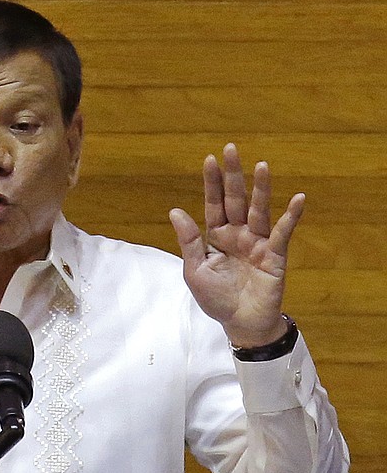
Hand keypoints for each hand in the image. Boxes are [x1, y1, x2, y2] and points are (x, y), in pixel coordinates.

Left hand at [168, 143, 303, 347]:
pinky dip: (290, 216)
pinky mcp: (275, 255)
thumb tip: (175, 210)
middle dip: (233, 175)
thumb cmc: (216, 299)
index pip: (213, 204)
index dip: (212, 183)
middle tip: (231, 149)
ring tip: (262, 165)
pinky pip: (282, 233)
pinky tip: (298, 198)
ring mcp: (257, 242)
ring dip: (261, 189)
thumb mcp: (195, 270)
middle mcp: (237, 234)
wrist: (240, 324)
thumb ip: (189, 241)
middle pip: (235, 200)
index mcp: (216, 236)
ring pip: (259, 210)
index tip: (210, 159)